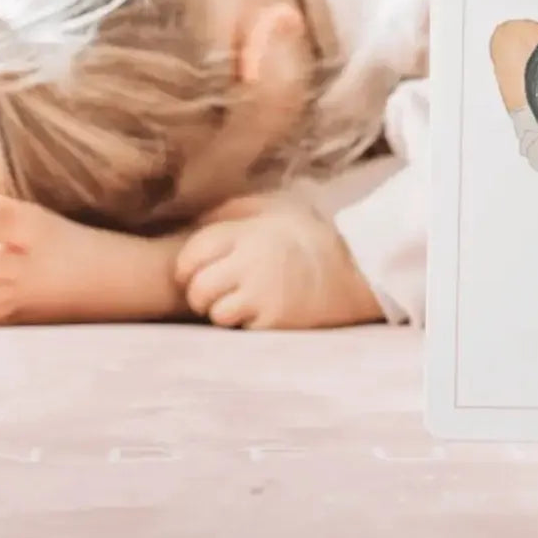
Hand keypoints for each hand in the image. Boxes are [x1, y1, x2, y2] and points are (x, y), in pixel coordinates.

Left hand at [173, 195, 384, 329]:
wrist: (353, 267)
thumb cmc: (306, 235)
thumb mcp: (271, 208)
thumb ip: (231, 211)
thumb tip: (194, 222)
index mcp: (247, 234)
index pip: (194, 253)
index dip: (185, 266)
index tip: (189, 272)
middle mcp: (251, 264)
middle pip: (198, 288)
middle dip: (198, 294)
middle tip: (211, 293)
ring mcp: (263, 295)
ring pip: (216, 313)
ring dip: (220, 311)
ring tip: (236, 303)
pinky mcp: (275, 321)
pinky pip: (241, 329)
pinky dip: (243, 324)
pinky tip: (257, 312)